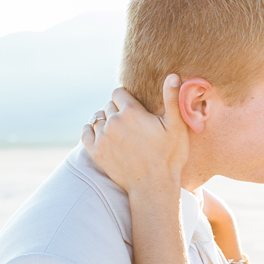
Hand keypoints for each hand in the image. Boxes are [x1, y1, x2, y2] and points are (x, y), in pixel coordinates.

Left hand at [81, 75, 188, 194]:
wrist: (154, 188)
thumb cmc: (169, 158)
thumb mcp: (177, 128)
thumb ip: (172, 100)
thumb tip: (172, 75)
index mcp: (131, 112)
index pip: (118, 92)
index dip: (126, 100)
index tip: (135, 111)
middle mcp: (114, 122)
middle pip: (108, 105)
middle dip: (117, 111)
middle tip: (130, 126)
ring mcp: (103, 138)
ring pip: (98, 118)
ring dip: (106, 122)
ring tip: (119, 132)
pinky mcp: (96, 152)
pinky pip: (86, 132)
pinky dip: (91, 131)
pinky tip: (102, 136)